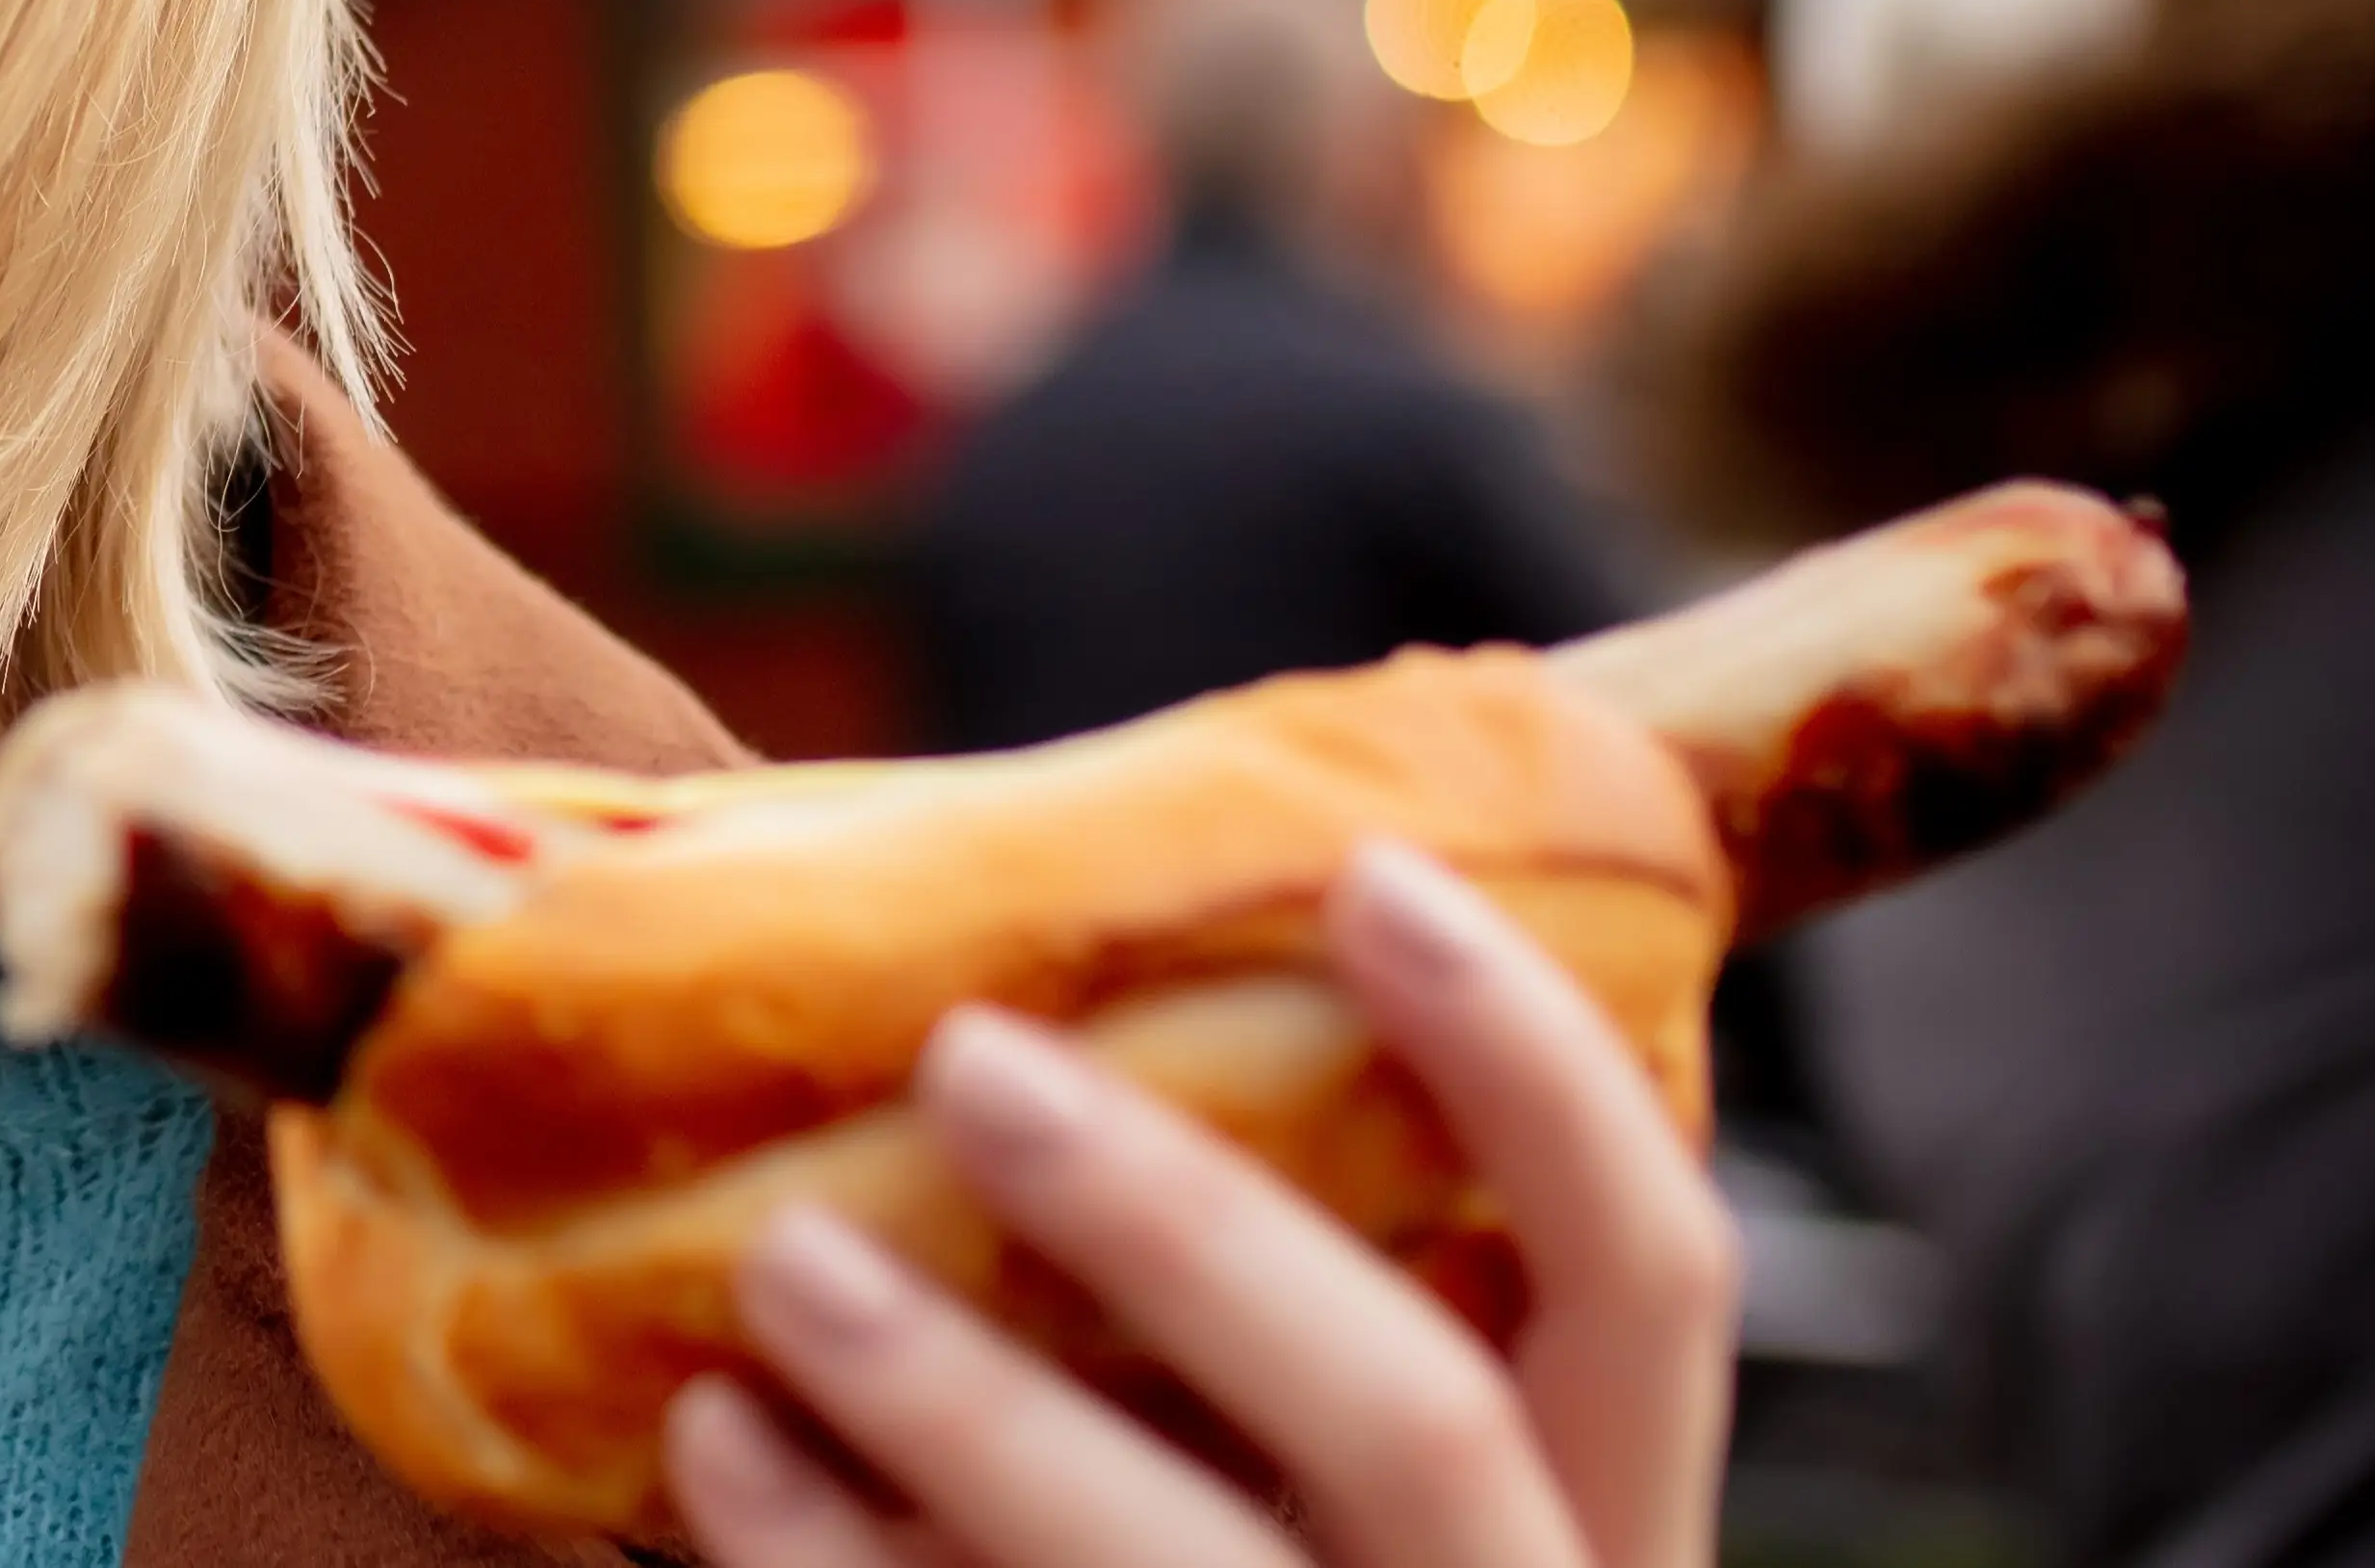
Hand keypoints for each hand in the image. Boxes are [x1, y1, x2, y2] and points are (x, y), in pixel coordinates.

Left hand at [657, 845, 1729, 1567]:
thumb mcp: (1312, 1488)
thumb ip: (1264, 1323)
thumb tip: (1048, 1019)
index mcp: (1598, 1535)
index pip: (1652, 1281)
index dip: (1539, 1071)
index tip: (1369, 874)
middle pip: (1418, 1421)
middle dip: (1192, 1229)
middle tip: (969, 1053)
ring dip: (967, 1400)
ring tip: (785, 1249)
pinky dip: (832, 1558)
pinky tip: (723, 1441)